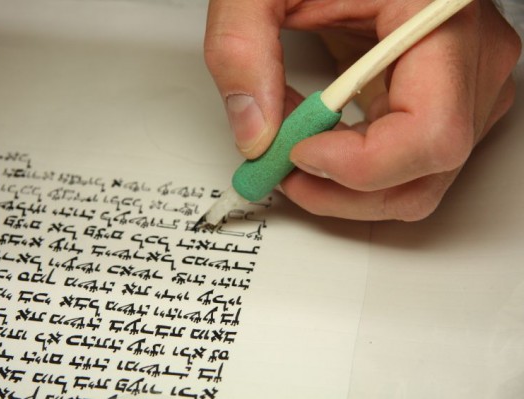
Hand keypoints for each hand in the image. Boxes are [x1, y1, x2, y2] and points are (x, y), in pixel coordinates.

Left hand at [204, 0, 520, 220]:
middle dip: (343, 190)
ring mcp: (463, 85)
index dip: (361, 164)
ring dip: (345, 184)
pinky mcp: (443, 99)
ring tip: (293, 146)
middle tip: (282, 169)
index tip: (299, 152)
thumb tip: (254, 135)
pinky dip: (356, 166)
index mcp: (441, 17)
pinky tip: (319, 136)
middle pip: (424, 174)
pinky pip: (407, 162)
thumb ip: (242, 48)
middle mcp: (471, 57)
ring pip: (417, 181)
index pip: (430, 131)